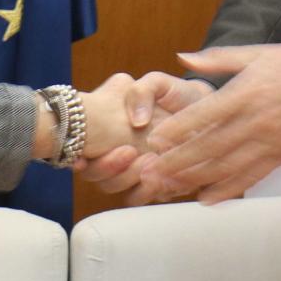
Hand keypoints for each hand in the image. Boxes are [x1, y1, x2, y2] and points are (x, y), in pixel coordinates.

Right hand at [77, 72, 210, 202]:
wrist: (204, 110)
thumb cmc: (176, 95)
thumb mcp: (157, 84)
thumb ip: (141, 92)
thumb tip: (136, 121)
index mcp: (107, 130)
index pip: (79, 149)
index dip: (76, 158)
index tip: (84, 158)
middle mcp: (114, 154)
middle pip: (95, 175)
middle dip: (107, 168)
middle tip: (129, 151)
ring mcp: (132, 173)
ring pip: (116, 190)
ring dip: (128, 179)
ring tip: (150, 160)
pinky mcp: (152, 186)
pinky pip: (143, 197)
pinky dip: (149, 190)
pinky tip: (165, 176)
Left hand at [141, 44, 280, 204]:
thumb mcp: (258, 53)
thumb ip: (218, 59)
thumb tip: (183, 56)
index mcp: (247, 92)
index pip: (206, 114)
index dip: (179, 129)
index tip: (156, 140)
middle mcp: (256, 120)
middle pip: (210, 147)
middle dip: (178, 161)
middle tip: (152, 172)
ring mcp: (269, 142)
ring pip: (226, 166)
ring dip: (195, 178)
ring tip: (170, 186)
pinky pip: (250, 177)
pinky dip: (228, 189)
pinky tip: (207, 197)